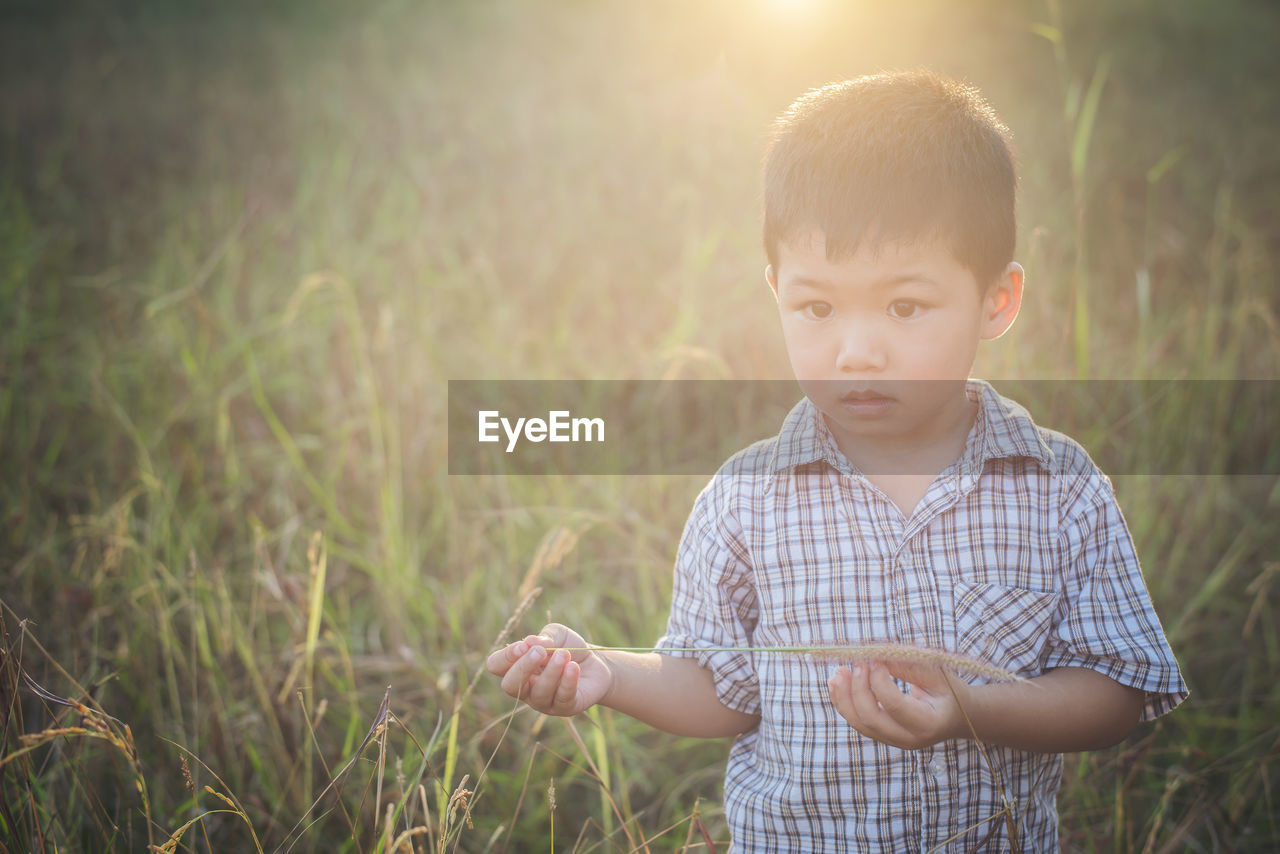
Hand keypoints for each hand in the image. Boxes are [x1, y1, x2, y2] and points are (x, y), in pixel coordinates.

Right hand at [485, 623, 612, 715]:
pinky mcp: (564, 708)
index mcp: (517, 666)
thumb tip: (530, 642)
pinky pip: (562, 698)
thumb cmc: (569, 647)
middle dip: (523, 667)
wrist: (596, 662)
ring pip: (539, 693)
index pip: (496, 665)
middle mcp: (526, 687)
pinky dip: (567, 681)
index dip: (506, 656)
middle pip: (510, 686)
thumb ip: (545, 637)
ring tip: (564, 654)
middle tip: (540, 652)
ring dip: (551, 672)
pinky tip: (573, 667)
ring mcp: (543, 701)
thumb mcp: (557, 634)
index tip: (524, 646)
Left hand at [827, 659, 968, 749]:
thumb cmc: (949, 690)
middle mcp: (910, 738)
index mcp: (928, 722)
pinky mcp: (884, 736)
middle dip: (857, 690)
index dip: (879, 681)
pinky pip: (858, 722)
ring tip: (838, 673)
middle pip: (871, 719)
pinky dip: (844, 703)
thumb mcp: (937, 674)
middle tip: (856, 664)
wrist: (958, 715)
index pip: (894, 705)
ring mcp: (895, 741)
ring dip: (843, 697)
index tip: (875, 660)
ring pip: (859, 724)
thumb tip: (875, 656)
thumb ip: (907, 667)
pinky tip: (837, 683)